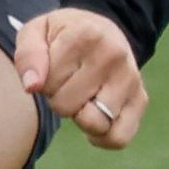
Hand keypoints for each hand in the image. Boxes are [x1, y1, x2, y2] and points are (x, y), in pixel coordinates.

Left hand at [15, 7, 147, 149]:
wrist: (102, 31)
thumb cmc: (63, 36)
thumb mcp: (36, 33)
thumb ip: (28, 55)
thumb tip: (32, 86)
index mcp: (87, 34)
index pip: (46, 83)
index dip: (41, 82)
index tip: (52, 66)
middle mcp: (114, 55)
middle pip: (66, 106)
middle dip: (57, 99)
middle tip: (66, 82)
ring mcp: (131, 78)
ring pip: (92, 123)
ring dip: (79, 117)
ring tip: (81, 96)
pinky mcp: (140, 99)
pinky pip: (118, 138)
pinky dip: (102, 138)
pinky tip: (93, 121)